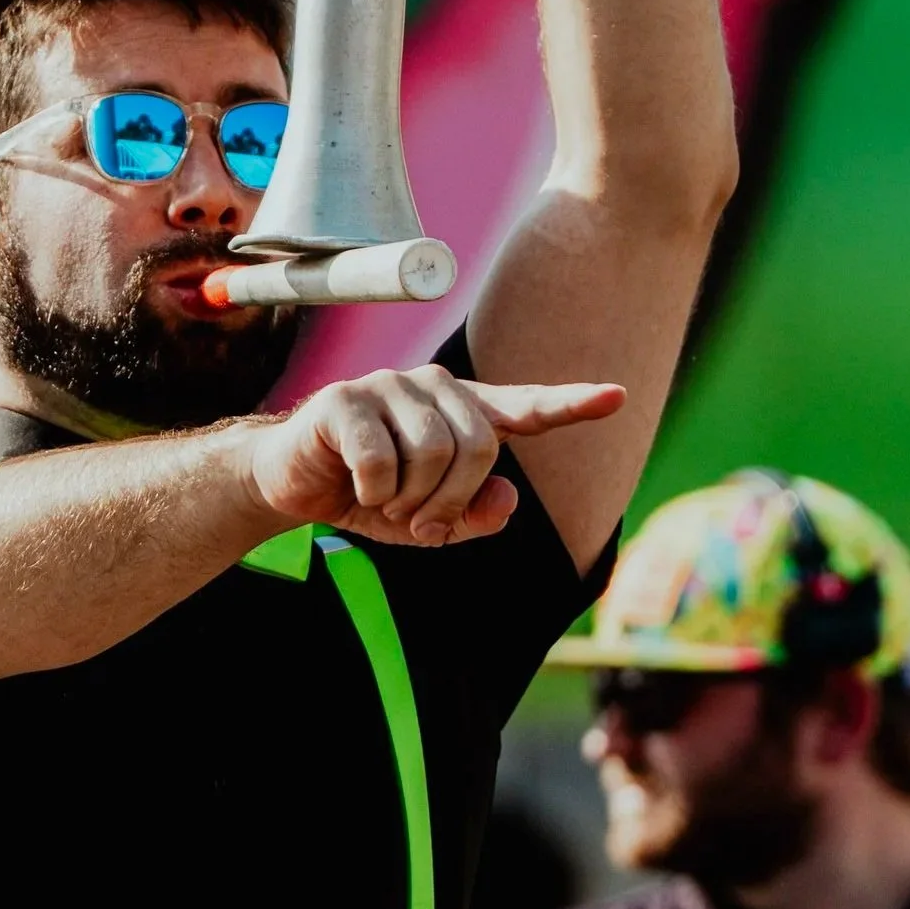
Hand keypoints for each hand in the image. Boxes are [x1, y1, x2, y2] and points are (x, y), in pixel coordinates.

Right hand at [243, 367, 624, 548]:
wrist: (292, 485)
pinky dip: (373, 492)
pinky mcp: (346, 399)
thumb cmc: (371, 496)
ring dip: (410, 500)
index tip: (617, 396)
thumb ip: (476, 518)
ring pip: (433, 453)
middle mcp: (432, 387)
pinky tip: (355, 487)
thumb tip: (508, 499)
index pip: (526, 408)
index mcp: (462, 412)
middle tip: (418, 520)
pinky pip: (382, 459)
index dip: (572, 404)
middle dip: (450, 501)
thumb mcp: (430, 523)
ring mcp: (388, 385)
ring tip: (388, 503)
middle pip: (478, 449)